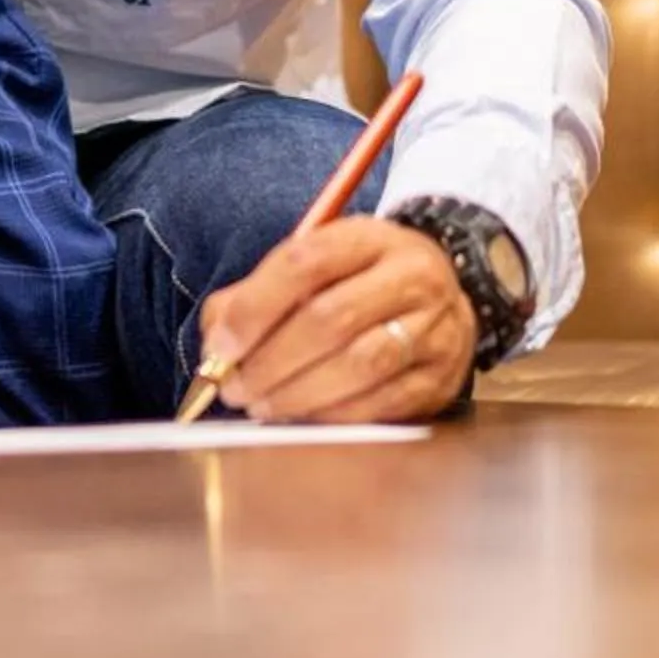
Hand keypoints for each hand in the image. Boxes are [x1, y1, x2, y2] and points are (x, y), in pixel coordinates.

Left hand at [192, 218, 476, 423]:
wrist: (440, 296)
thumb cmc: (357, 283)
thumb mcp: (314, 265)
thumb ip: (256, 296)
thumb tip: (216, 344)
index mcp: (369, 238)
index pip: (305, 263)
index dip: (255, 308)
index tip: (221, 347)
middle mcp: (410, 277)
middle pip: (332, 319)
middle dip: (271, 361)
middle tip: (235, 388)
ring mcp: (435, 327)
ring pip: (361, 365)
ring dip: (300, 394)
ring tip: (263, 406)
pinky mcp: (442, 377)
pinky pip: (385, 403)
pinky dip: (335, 416)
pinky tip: (305, 419)